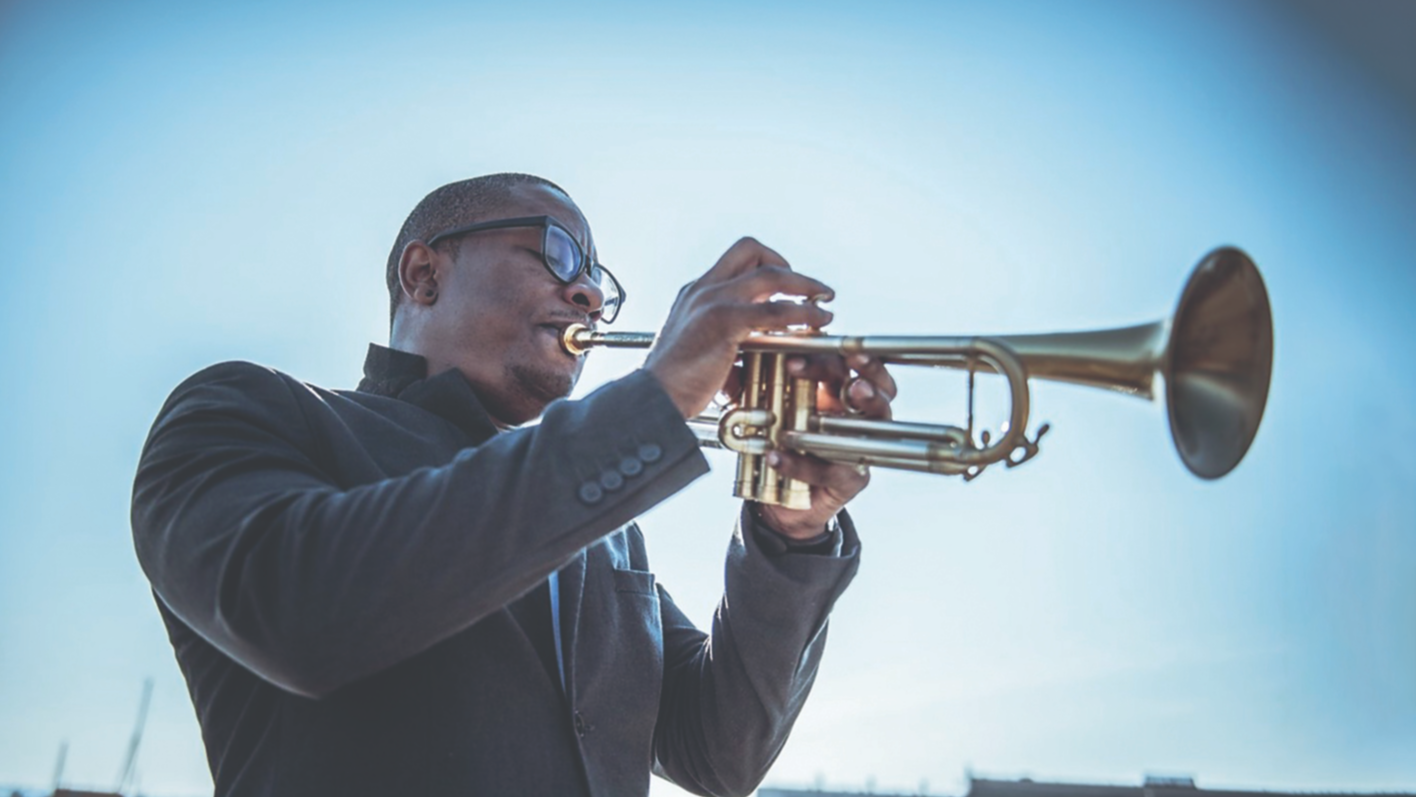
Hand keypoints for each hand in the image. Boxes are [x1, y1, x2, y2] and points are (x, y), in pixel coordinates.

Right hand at [643, 237, 833, 419]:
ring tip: (824, 302)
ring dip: (804, 285)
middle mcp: (703, 289)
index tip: (785, 285)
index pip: (734, 259)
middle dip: (786, 264)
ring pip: (770, 275)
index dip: (766, 264)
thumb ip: (722, 338)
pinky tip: (816, 322)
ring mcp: (712, 302)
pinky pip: (774, 310)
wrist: (652, 398)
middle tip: (807, 289)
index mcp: (695, 292)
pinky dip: (802, 313)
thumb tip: (753, 350)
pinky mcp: (724, 323)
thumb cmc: (673, 384)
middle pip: (750, 249)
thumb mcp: (696, 349)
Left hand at [757, 352, 897, 538]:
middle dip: (867, 375)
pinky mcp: (850, 481)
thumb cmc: (787, 443)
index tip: (814, 341)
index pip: (853, 365)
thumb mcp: (781, 409)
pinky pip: (828, 470)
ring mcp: (860, 450)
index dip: (840, 353)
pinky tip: (775, 456)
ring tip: (820, 414)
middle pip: (877, 390)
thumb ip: (774, 384)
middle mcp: (861, 419)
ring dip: (844, 419)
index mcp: (843, 395)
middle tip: (848, 370)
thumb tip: (747, 355)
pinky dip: (799, 463)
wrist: (784, 499)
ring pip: (869, 428)